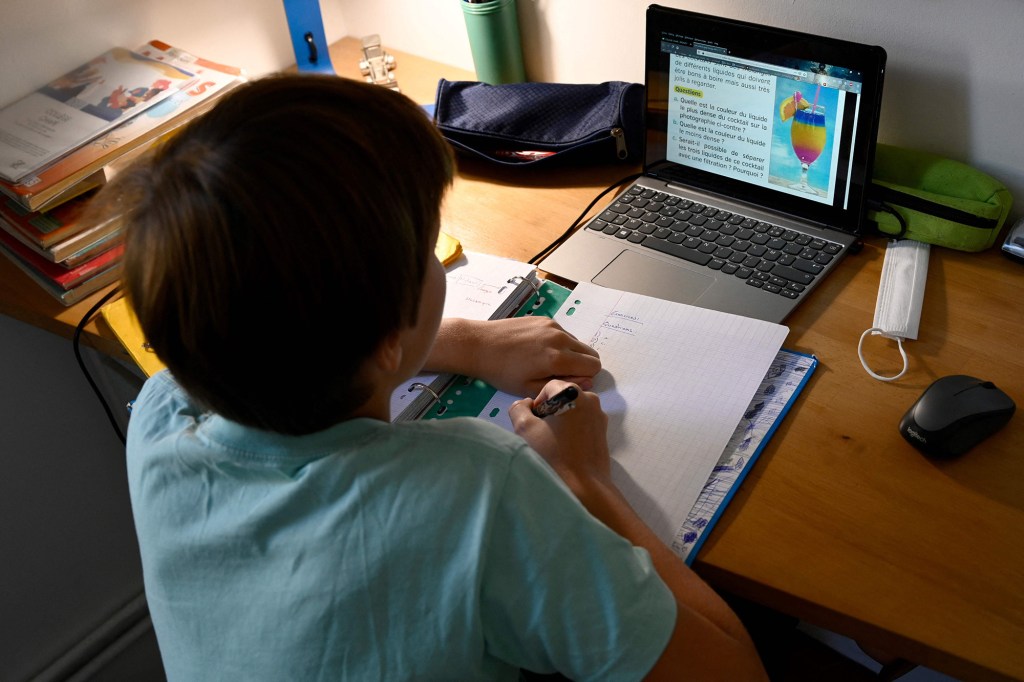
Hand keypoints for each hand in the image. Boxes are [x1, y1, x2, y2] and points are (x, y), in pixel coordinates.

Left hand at [427, 317, 600, 396]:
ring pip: (577, 343)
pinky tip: (537, 349)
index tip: (567, 381)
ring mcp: (552, 325)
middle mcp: (559, 338)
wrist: (478, 344)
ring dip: (570, 354)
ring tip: (545, 362)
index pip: (594, 367)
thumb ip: (561, 386)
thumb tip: (587, 381)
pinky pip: (563, 333)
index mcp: (557, 358)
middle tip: (559, 374)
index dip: (584, 377)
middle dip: (581, 365)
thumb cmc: (501, 371)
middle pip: (590, 353)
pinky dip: (558, 343)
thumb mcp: (529, 388)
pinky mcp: (544, 318)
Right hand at [509, 380, 611, 494]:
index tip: (534, 423)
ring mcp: (600, 416)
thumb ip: (518, 408)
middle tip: (541, 434)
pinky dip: (571, 431)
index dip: (537, 403)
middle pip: (562, 398)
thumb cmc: (554, 455)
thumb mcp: (525, 429)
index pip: (549, 387)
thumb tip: (527, 404)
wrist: (584, 486)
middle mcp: (591, 399)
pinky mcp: (603, 432)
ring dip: (560, 422)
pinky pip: (582, 423)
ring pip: (572, 411)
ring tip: (552, 443)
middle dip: (549, 412)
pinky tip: (565, 449)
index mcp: (573, 393)